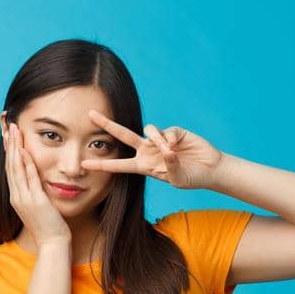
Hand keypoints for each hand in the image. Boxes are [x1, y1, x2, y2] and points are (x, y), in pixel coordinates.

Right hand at [4, 122, 71, 245]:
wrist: (52, 244)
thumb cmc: (49, 226)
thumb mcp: (40, 206)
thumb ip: (36, 192)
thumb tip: (37, 179)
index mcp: (17, 197)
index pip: (10, 169)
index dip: (9, 151)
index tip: (8, 135)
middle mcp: (17, 196)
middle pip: (10, 165)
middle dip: (9, 144)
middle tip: (8, 125)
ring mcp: (25, 199)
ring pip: (16, 169)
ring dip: (15, 149)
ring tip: (14, 132)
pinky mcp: (36, 201)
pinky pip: (30, 179)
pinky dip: (26, 164)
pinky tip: (24, 151)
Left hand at [81, 109, 222, 189]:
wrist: (210, 170)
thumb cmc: (191, 178)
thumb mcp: (177, 179)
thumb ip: (169, 169)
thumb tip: (167, 152)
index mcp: (143, 165)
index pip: (118, 165)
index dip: (102, 164)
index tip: (84, 163)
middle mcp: (147, 150)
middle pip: (122, 135)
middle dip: (107, 124)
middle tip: (91, 114)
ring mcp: (160, 140)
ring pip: (148, 130)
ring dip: (157, 140)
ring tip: (170, 151)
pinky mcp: (174, 132)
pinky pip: (166, 131)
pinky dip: (170, 138)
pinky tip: (177, 146)